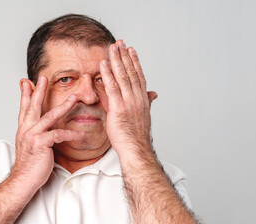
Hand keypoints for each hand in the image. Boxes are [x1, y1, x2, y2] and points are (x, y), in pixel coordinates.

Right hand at [13, 76, 83, 189]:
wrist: (22, 181)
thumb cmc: (29, 166)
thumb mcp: (30, 147)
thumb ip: (36, 136)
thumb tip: (44, 131)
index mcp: (23, 130)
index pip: (24, 108)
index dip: (25, 94)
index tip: (26, 82)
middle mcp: (26, 130)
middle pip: (33, 106)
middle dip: (38, 90)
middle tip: (43, 77)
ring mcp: (32, 136)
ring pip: (48, 116)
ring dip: (62, 106)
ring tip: (73, 98)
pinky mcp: (40, 144)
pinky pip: (58, 135)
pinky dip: (70, 134)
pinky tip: (79, 134)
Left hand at [100, 40, 157, 158]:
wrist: (136, 149)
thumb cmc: (137, 136)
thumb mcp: (143, 116)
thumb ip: (145, 102)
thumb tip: (152, 94)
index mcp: (143, 99)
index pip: (139, 76)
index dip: (135, 61)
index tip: (131, 50)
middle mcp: (137, 97)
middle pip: (131, 72)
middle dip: (124, 56)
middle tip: (119, 42)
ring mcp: (129, 102)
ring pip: (122, 76)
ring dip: (116, 60)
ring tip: (111, 47)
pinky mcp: (118, 108)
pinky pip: (112, 88)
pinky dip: (107, 74)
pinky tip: (103, 64)